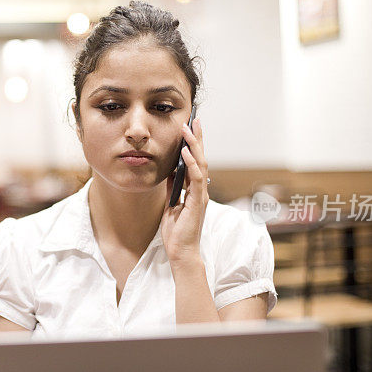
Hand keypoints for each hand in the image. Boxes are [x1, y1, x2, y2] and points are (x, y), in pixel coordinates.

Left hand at [160, 116, 209, 263]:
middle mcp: (201, 190)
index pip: (196, 162)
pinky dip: (191, 163)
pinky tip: (185, 152)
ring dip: (194, 145)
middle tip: (194, 119)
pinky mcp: (198, 202)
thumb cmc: (177, 231)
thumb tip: (169, 171)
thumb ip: (173, 188)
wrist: (181, 251)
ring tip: (188, 128)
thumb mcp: (171, 204)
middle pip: (201, 158)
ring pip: (201, 164)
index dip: (193, 144)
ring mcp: (201, 195)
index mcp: (195, 190)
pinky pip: (195, 178)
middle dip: (197, 138)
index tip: (189, 127)